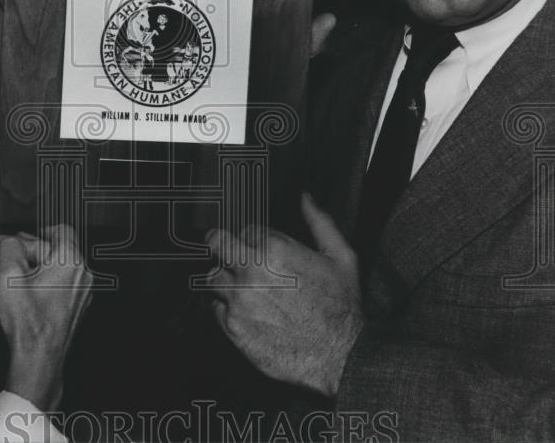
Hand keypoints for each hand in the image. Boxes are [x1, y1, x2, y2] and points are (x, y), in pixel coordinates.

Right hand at [0, 224, 92, 410]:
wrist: (39, 358)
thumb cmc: (29, 324)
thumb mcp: (9, 276)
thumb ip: (9, 247)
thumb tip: (8, 240)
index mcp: (71, 261)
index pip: (58, 228)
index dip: (34, 233)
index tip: (20, 242)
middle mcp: (83, 274)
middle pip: (59, 248)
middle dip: (35, 252)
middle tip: (14, 262)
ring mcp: (83, 291)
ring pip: (62, 267)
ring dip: (42, 268)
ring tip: (20, 281)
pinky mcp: (78, 305)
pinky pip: (65, 284)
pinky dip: (49, 283)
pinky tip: (31, 295)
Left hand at [205, 193, 362, 395]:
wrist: (340, 355)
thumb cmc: (342, 309)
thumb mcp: (341, 257)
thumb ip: (320, 222)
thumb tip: (306, 199)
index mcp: (274, 249)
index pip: (246, 229)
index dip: (253, 238)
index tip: (260, 248)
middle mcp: (251, 271)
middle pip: (215, 243)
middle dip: (221, 245)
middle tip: (229, 253)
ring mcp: (239, 298)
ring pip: (212, 277)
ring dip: (224, 279)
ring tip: (242, 288)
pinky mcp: (233, 325)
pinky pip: (215, 309)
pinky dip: (227, 308)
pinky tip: (246, 311)